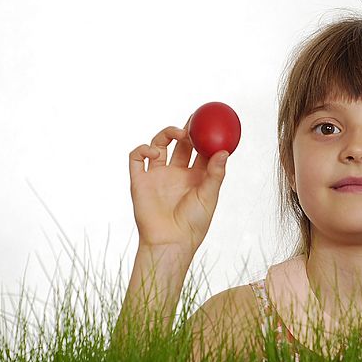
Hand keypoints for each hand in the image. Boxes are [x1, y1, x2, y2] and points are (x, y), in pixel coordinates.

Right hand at [128, 118, 229, 252]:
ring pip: (158, 146)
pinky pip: (136, 158)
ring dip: (166, 134)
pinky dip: (142, 149)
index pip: (200, 151)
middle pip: (180, 144)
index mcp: (195, 177)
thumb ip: (215, 174)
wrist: (170, 242)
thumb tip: (224, 151)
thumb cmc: (193, 224)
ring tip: (179, 133)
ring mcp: (157, 176)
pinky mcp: (140, 181)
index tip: (210, 122)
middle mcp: (176, 174)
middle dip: (186, 130)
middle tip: (193, 120)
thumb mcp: (209, 197)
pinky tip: (154, 152)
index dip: (205, 136)